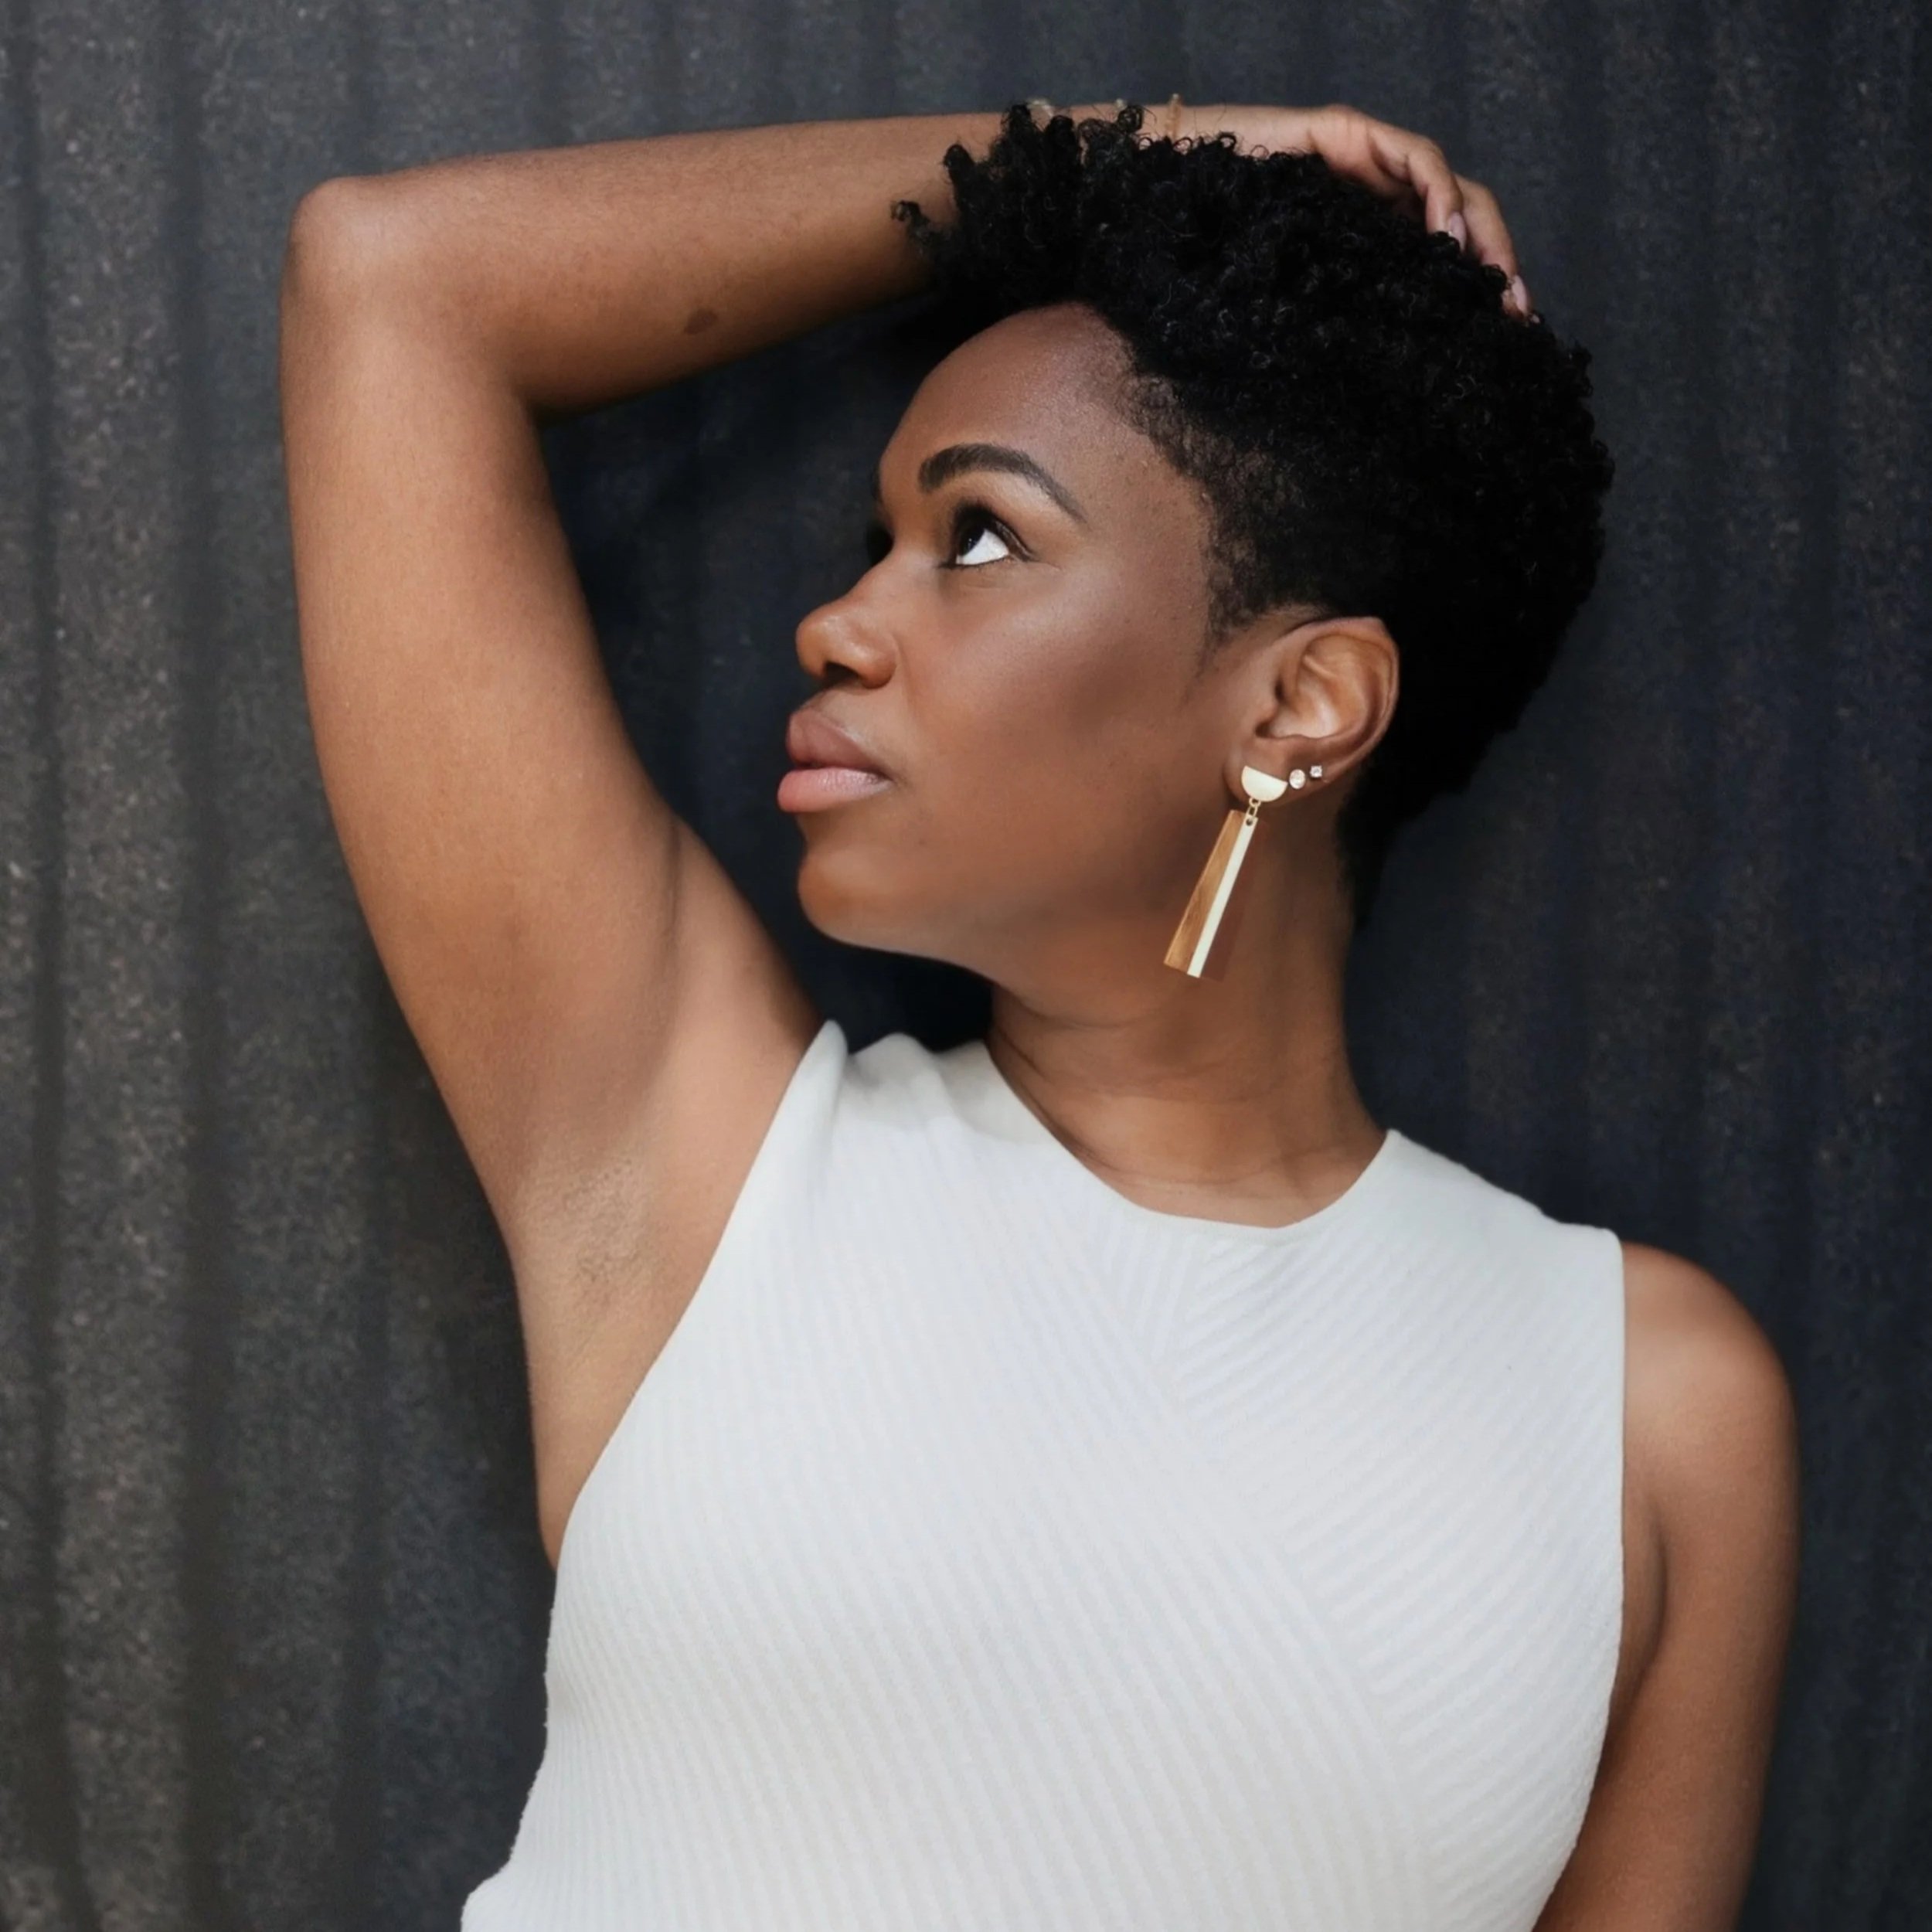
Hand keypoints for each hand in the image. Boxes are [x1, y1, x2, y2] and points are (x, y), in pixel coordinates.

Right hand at [1165, 101, 1532, 318]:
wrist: (1158, 208)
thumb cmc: (1209, 270)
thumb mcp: (1294, 313)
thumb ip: (1342, 328)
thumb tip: (1394, 399)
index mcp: (1367, 244)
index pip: (1443, 262)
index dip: (1480, 297)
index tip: (1508, 345)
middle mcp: (1375, 201)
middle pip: (1463, 224)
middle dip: (1499, 267)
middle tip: (1518, 317)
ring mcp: (1365, 163)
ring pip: (1453, 189)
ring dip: (1483, 235)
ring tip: (1491, 280)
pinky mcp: (1347, 134)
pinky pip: (1416, 158)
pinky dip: (1440, 195)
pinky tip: (1446, 235)